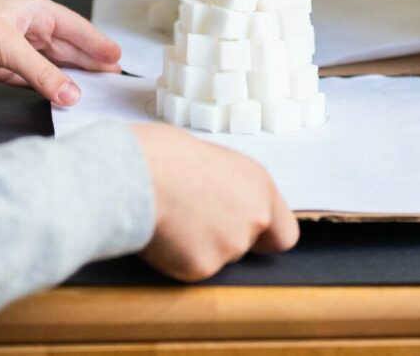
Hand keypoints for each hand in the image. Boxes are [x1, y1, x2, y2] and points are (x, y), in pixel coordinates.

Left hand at [0, 0, 121, 106]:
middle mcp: (25, 28)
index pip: (74, 27)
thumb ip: (42, 73)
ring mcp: (12, 49)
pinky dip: (46, 88)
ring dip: (69, 78)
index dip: (96, 43)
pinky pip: (31, 79)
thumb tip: (73, 95)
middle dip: (88, 62)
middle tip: (114, 80)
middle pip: (65, 47)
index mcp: (32, 10)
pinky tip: (59, 97)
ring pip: (50, 65)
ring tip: (93, 92)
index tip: (118, 58)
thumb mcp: (6, 47)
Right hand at [130, 122, 298, 280]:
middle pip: (244, 245)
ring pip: (214, 256)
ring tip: (166, 214)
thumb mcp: (206, 158)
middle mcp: (252, 218)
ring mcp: (229, 246)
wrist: (135, 171)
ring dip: (193, 244)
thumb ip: (224, 185)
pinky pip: (186, 267)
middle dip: (218, 236)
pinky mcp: (201, 266)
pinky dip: (172, 254)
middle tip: (188, 215)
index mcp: (258, 185)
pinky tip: (157, 230)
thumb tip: (214, 199)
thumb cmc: (161, 153)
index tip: (242, 230)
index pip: (284, 233)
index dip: (263, 236)